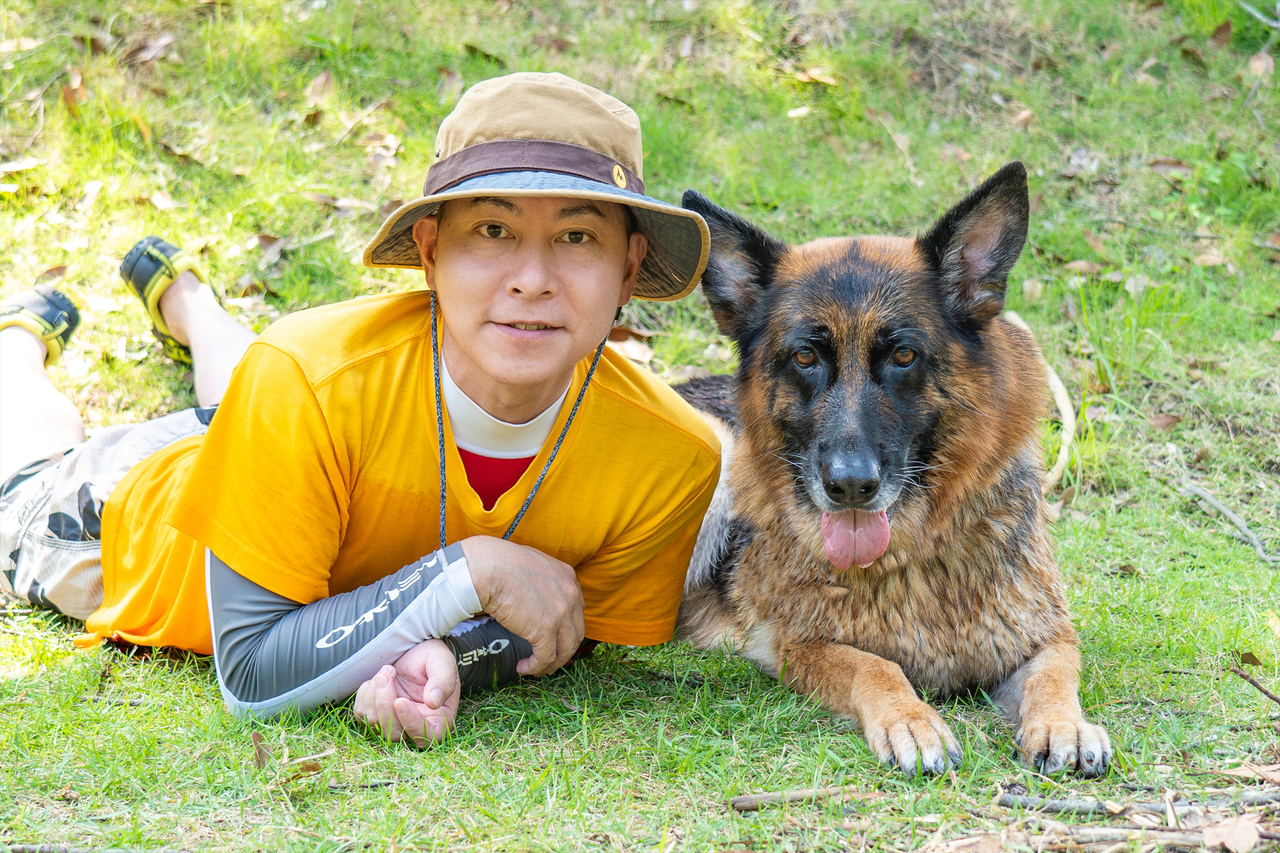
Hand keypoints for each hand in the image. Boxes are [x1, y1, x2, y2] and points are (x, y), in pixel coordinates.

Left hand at [352, 639, 459, 746]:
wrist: (414, 651)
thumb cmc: (433, 658)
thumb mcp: (443, 662)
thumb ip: (443, 681)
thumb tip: (433, 702)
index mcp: (439, 719)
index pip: (428, 736)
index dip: (412, 724)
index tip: (400, 701)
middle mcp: (415, 726)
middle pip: (394, 733)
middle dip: (385, 702)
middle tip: (389, 671)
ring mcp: (393, 723)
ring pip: (374, 722)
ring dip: (375, 691)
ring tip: (388, 670)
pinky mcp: (375, 716)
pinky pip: (361, 712)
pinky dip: (366, 692)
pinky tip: (380, 679)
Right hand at [460, 536, 583, 676]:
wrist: (488, 568)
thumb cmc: (500, 563)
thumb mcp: (533, 564)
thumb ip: (542, 579)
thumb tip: (534, 594)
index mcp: (568, 577)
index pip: (577, 611)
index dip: (566, 629)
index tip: (554, 638)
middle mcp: (571, 595)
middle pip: (575, 633)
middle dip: (562, 650)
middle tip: (547, 658)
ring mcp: (561, 613)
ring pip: (565, 650)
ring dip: (551, 663)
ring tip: (535, 667)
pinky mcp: (545, 630)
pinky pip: (546, 657)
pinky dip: (536, 667)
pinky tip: (523, 667)